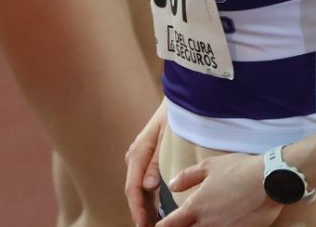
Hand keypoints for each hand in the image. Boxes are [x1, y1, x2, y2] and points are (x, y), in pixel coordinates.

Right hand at [124, 101, 167, 225]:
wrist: (182, 99)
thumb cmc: (176, 116)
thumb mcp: (169, 137)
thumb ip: (157, 161)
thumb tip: (148, 186)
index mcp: (139, 151)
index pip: (133, 186)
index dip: (137, 207)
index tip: (142, 223)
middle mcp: (136, 155)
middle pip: (134, 190)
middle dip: (140, 210)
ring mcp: (141, 157)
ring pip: (138, 187)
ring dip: (144, 206)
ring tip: (151, 222)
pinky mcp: (148, 158)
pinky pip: (144, 181)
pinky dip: (148, 197)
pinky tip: (155, 208)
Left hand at [159, 153, 279, 226]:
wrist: (270, 180)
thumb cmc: (239, 170)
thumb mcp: (209, 166)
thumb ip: (187, 177)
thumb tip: (172, 185)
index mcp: (196, 206)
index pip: (171, 224)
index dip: (162, 226)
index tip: (158, 226)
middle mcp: (207, 223)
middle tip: (181, 224)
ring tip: (199, 223)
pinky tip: (221, 224)